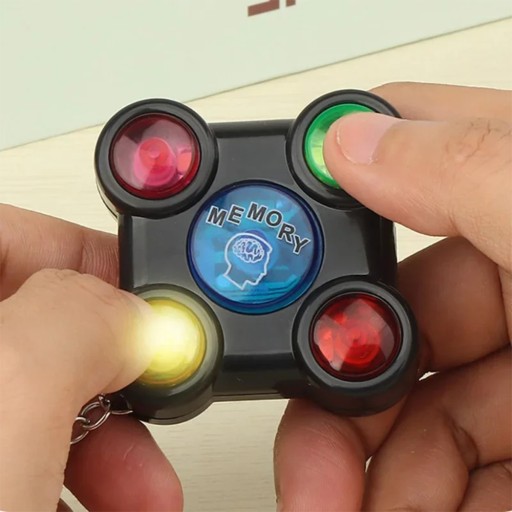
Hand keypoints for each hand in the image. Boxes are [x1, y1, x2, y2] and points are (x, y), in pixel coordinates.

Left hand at [0, 207, 182, 510]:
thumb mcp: (9, 397)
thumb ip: (80, 324)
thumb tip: (143, 316)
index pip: (12, 233)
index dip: (88, 253)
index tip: (149, 296)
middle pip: (41, 323)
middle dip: (115, 363)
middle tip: (156, 390)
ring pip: (44, 398)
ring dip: (112, 433)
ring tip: (146, 485)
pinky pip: (31, 453)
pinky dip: (84, 476)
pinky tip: (115, 505)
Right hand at [274, 83, 511, 510]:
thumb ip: (472, 170)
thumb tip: (349, 138)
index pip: (410, 180)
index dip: (330, 215)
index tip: (280, 275)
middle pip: (393, 319)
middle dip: (338, 392)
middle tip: (312, 453)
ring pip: (416, 410)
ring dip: (367, 467)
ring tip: (340, 507)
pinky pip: (458, 472)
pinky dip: (415, 501)